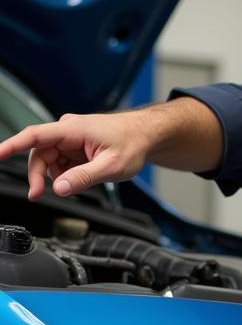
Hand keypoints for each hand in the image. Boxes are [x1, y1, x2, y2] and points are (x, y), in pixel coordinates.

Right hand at [0, 111, 151, 199]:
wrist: (146, 134)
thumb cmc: (132, 144)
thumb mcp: (111, 167)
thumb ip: (84, 178)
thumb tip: (60, 188)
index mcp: (73, 130)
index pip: (34, 136)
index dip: (11, 145)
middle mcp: (67, 130)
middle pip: (39, 153)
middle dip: (38, 174)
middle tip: (38, 195)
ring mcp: (70, 137)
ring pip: (49, 158)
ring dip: (55, 174)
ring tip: (75, 184)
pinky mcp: (74, 145)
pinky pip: (61, 160)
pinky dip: (66, 172)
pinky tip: (80, 177)